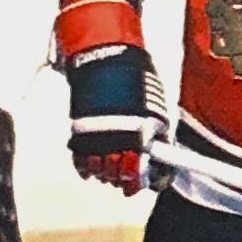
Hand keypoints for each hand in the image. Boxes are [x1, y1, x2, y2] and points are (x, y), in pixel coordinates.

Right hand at [67, 45, 168, 194]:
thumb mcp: (152, 105)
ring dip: (106, 174)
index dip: (143, 179)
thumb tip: (161, 144)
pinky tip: (90, 168)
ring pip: (101, 170)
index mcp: (140, 135)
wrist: (104, 59)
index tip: (145, 182)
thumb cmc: (130, 77)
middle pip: (120, 174)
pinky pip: (80, 160)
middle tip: (126, 178)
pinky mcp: (80, 134)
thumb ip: (155, 128)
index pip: (142, 169)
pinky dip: (85, 167)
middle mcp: (118, 140)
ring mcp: (98, 138)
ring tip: (110, 172)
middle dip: (124, 178)